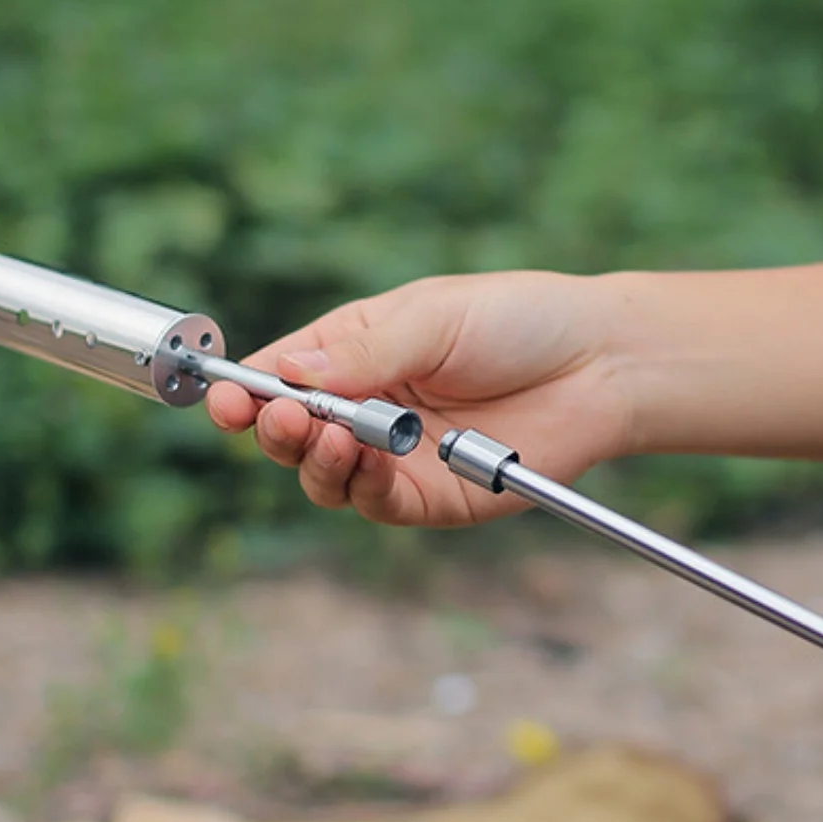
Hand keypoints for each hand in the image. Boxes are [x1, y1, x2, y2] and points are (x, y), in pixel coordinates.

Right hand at [205, 271, 635, 526]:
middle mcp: (365, 409)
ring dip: (314, 461)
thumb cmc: (518, 321)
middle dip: (275, 432)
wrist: (599, 366)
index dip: (245, 392)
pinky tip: (366, 460)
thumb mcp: (433, 317)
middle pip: (291, 436)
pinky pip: (376, 504)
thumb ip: (363, 352)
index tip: (222, 399)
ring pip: (324, 478)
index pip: (280, 377)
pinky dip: (360, 486)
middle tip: (284, 419)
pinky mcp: (428, 498)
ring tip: (328, 435)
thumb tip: (286, 372)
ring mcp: (394, 458)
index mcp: (355, 352)